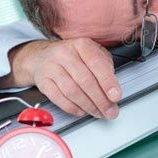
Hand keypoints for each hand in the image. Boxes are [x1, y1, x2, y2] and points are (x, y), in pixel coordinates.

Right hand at [0, 38, 120, 118]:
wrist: (42, 56)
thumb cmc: (73, 56)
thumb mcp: (93, 54)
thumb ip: (105, 68)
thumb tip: (113, 89)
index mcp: (82, 45)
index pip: (97, 64)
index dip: (108, 82)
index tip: (116, 96)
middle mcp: (65, 54)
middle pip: (85, 80)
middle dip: (100, 100)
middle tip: (110, 110)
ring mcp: (51, 67)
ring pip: (72, 91)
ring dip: (88, 106)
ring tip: (98, 112)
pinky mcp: (43, 81)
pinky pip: (58, 98)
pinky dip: (73, 108)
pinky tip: (82, 110)